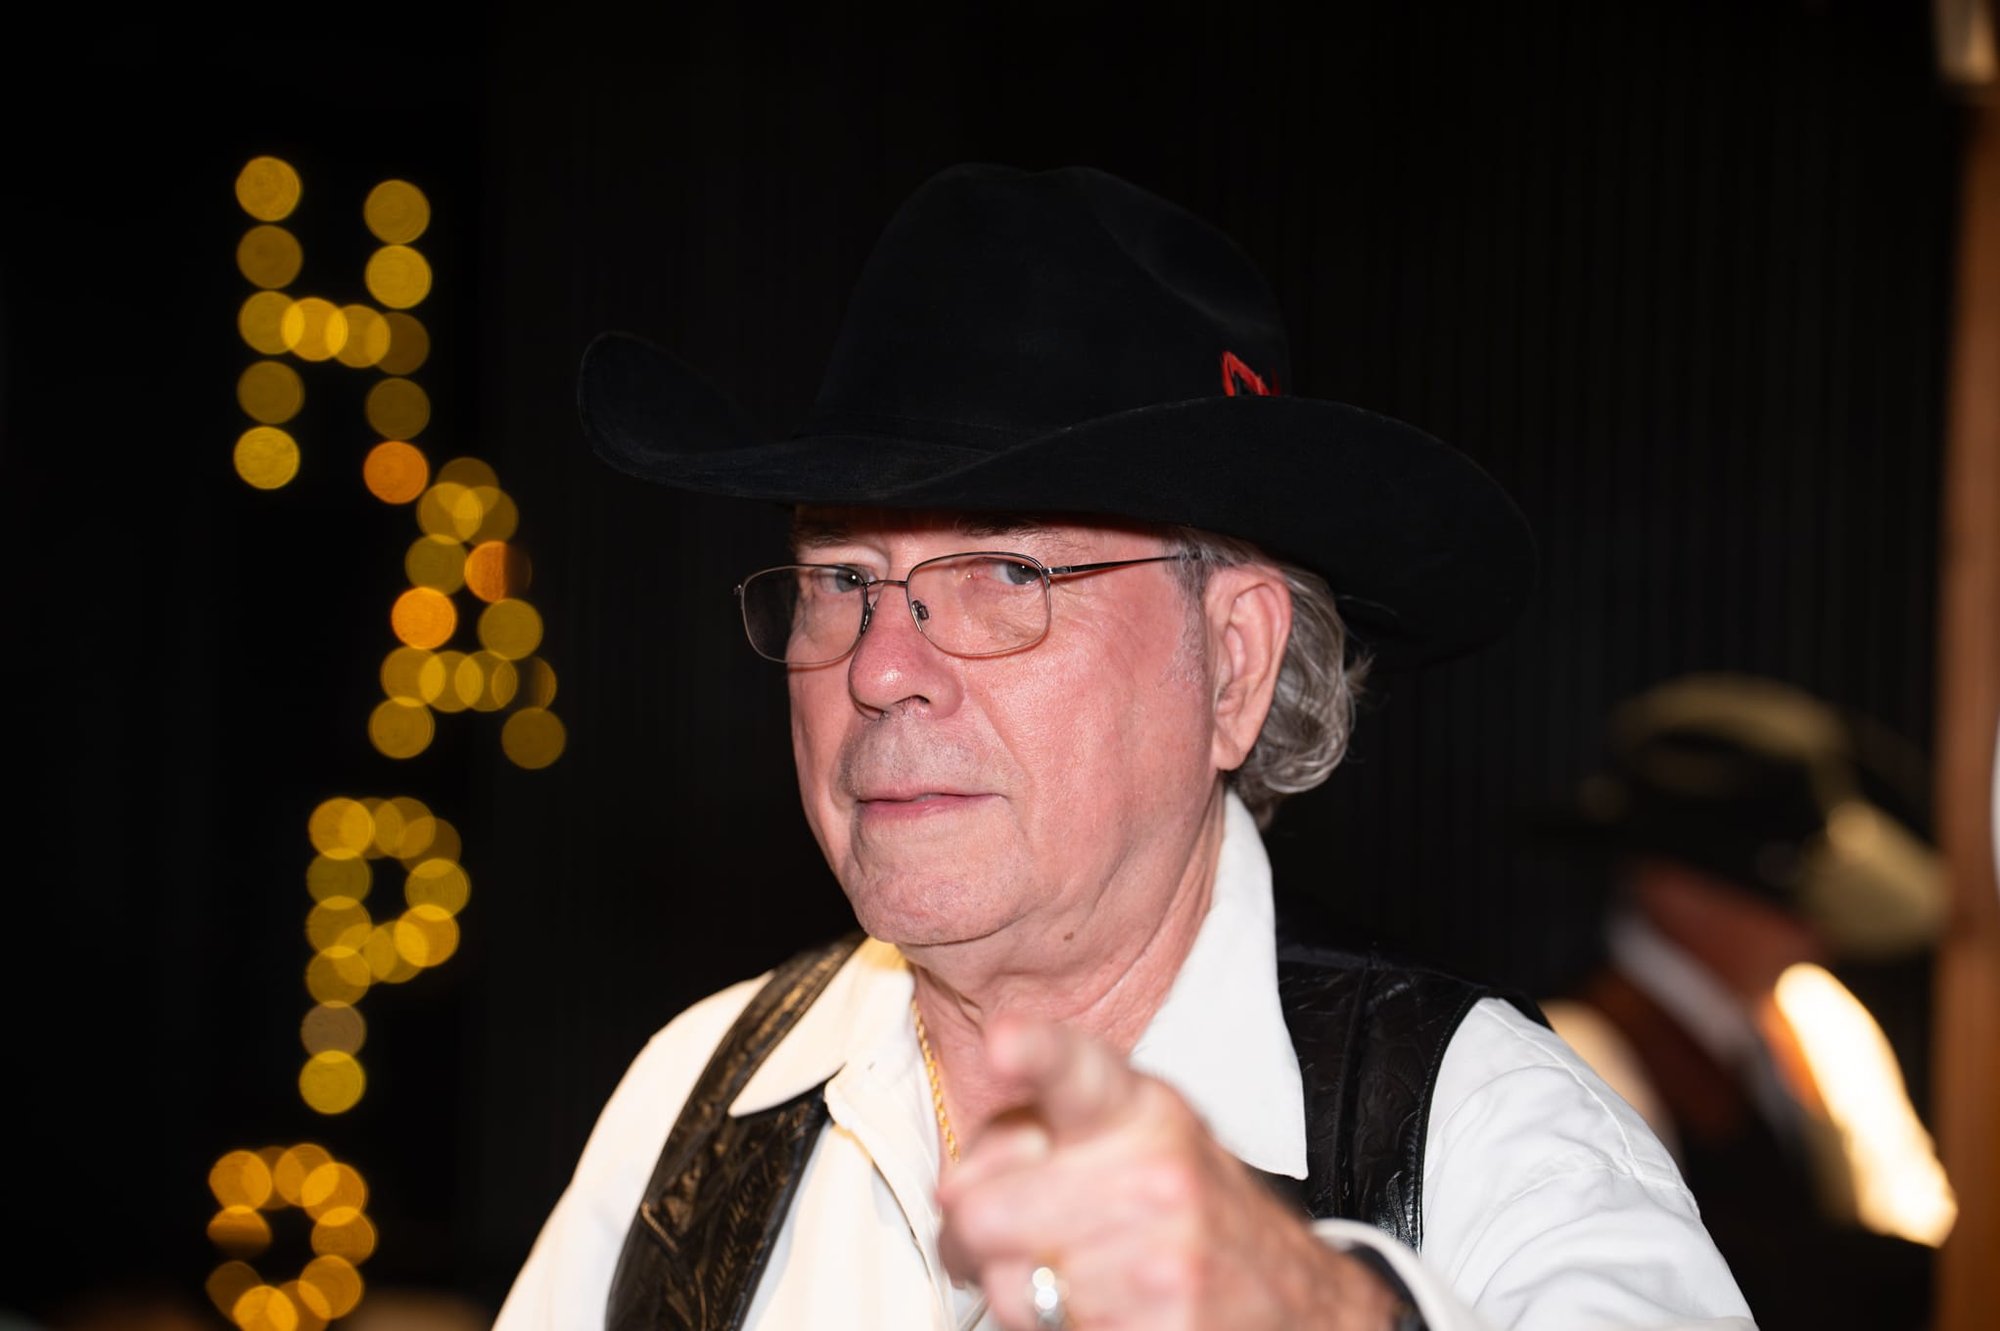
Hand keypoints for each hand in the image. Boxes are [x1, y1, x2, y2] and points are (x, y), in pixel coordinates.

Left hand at [934, 1017, 1412, 1329]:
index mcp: (1137, 1110)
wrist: (1291, 1296)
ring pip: (1005, 1289)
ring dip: (1018, 1291)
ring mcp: (1158, 1261)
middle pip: (981, 1211)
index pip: (1075, 1070)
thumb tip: (959, 1178)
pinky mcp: (1157, 1330)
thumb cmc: (1191, 1205)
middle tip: (1008, 1234)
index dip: (1036, 1052)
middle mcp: (1152, 1178)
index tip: (1004, 1040)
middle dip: (971, 1232)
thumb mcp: (1131, 1132)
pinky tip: (1101, 1309)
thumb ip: (1033, 1125)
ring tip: (1070, 1275)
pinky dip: (1057, 1329)